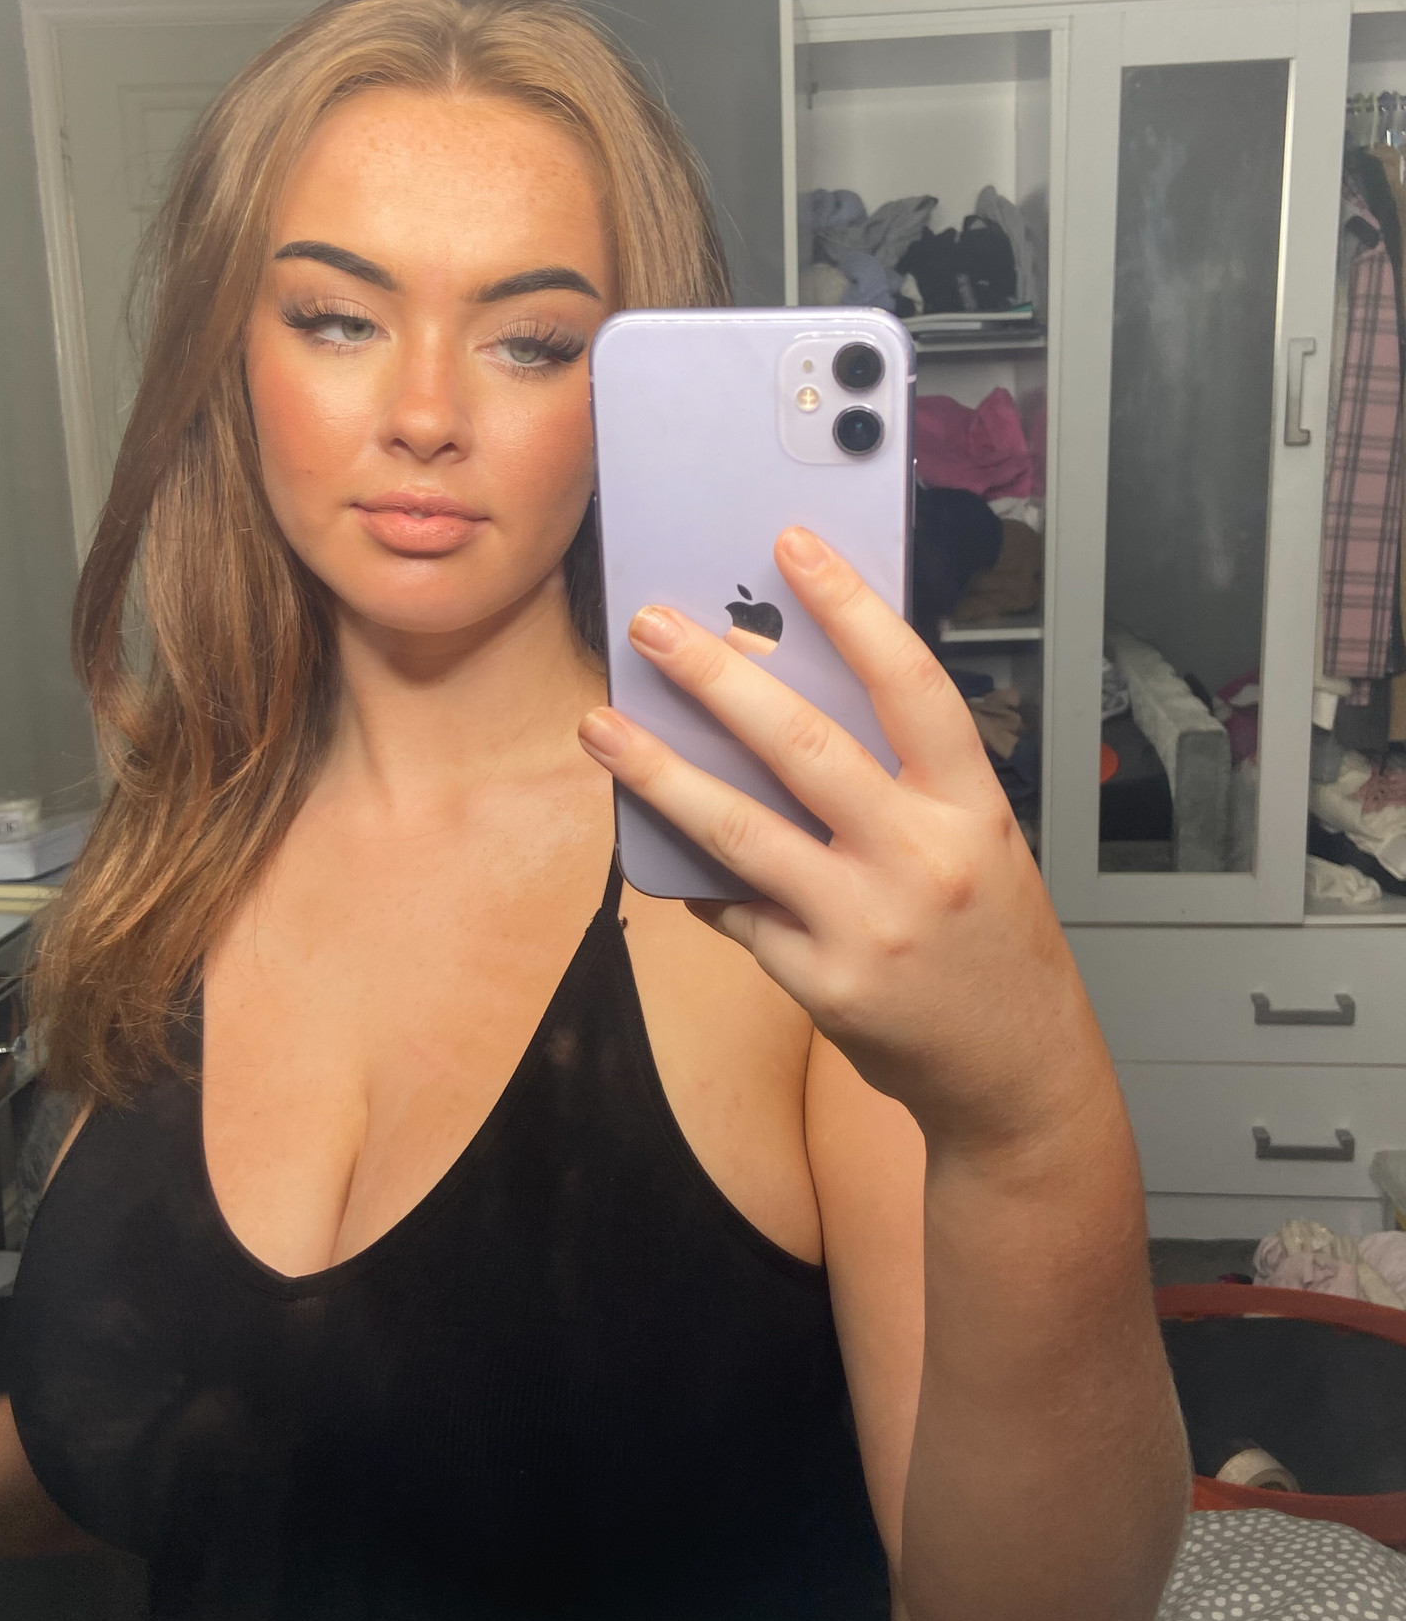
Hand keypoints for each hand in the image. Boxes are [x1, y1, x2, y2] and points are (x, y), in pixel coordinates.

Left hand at [578, 526, 1103, 1154]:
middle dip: (717, 677)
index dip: (851, 607)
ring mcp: (866, 925)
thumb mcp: (978, 841)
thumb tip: (785, 704)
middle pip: (803, 746)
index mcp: (971, 808)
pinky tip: (660, 841)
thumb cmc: (994, 944)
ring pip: (742, 829)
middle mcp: (921, 860)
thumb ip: (901, 781)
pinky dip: (697, 874)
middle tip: (655, 628)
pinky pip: (737, 910)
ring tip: (603, 727)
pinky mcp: (819, 982)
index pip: (909, 684)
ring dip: (660, 771)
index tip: (794, 548)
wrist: (1017, 1072)